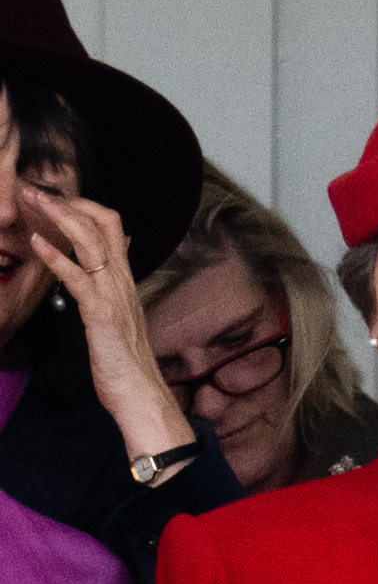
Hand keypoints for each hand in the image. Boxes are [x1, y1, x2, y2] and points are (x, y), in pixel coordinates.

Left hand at [22, 186, 189, 462]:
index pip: (112, 227)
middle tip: (35, 188)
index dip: (82, 206)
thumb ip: (113, 289)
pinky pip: (79, 277)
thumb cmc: (125, 363)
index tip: (53, 198)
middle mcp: (122, 282)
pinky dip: (56, 256)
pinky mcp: (101, 314)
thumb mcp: (119, 318)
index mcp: (124, 282)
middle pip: (103, 223)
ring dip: (59, 216)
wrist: (140, 396)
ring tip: (32, 199)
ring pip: (92, 241)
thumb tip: (112, 267)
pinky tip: (36, 242)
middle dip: (68, 201)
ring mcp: (114, 296)